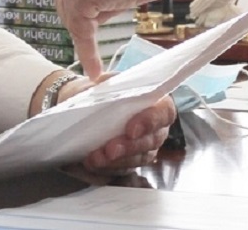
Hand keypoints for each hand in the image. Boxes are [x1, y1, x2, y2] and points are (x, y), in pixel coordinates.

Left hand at [49, 0, 181, 77]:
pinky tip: (95, 68)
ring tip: (102, 50)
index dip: (82, 7)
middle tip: (103, 35)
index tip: (89, 23)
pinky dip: (88, 52)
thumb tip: (92, 6)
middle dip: (86, 18)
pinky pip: (81, 31)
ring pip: (73, 17)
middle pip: (65, 1)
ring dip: (90, 34)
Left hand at [57, 75, 177, 173]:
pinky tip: (94, 164)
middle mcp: (155, 127)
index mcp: (155, 101)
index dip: (151, 122)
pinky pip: (124, 169)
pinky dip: (108, 168)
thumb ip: (103, 79)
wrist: (83, 108)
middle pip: (151, 140)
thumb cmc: (100, 91)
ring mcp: (145, 146)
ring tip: (96, 159)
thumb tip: (96, 78)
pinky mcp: (131, 161)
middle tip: (111, 149)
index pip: (164, 112)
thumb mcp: (102, 80)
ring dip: (117, 161)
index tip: (131, 129)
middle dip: (130, 147)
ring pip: (139, 158)